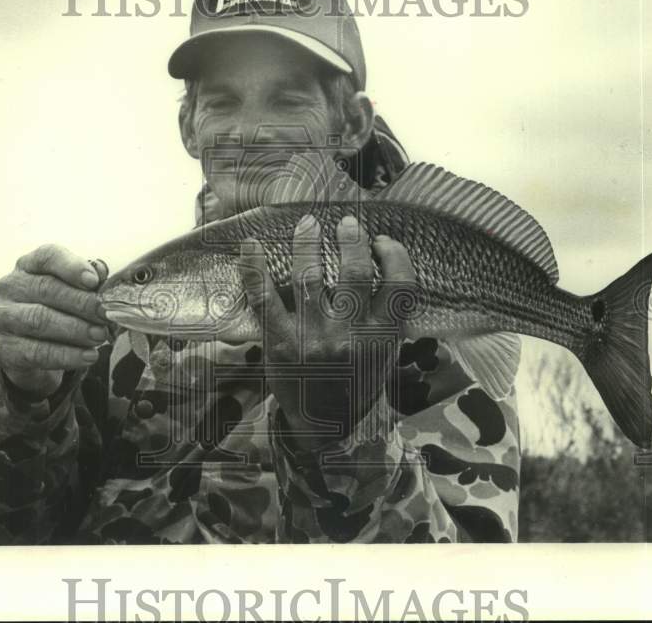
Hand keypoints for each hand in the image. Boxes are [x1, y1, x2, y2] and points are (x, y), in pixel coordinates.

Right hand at [0, 244, 109, 397]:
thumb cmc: (59, 311)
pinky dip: (66, 355)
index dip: (72, 267)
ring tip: (99, 336)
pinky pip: (35, 352)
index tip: (94, 281)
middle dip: (81, 303)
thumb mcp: (75, 292)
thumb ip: (89, 282)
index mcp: (29, 265)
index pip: (47, 256)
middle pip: (46, 288)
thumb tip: (100, 273)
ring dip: (75, 329)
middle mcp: (10, 287)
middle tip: (105, 315)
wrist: (34, 351)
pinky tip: (88, 356)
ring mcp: (1, 317)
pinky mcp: (3, 348)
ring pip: (38, 319)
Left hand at [240, 214, 416, 450]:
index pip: (399, 285)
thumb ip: (385, 317)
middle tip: (347, 223)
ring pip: (311, 277)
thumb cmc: (356, 384)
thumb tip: (380, 265)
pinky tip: (252, 244)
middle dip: (352, 240)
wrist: (325, 428)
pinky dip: (254, 268)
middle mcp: (349, 336)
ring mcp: (312, 338)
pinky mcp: (278, 342)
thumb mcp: (384, 355)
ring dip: (309, 243)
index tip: (383, 242)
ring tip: (309, 224)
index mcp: (382, 338)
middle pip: (354, 273)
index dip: (394, 256)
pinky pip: (263, 298)